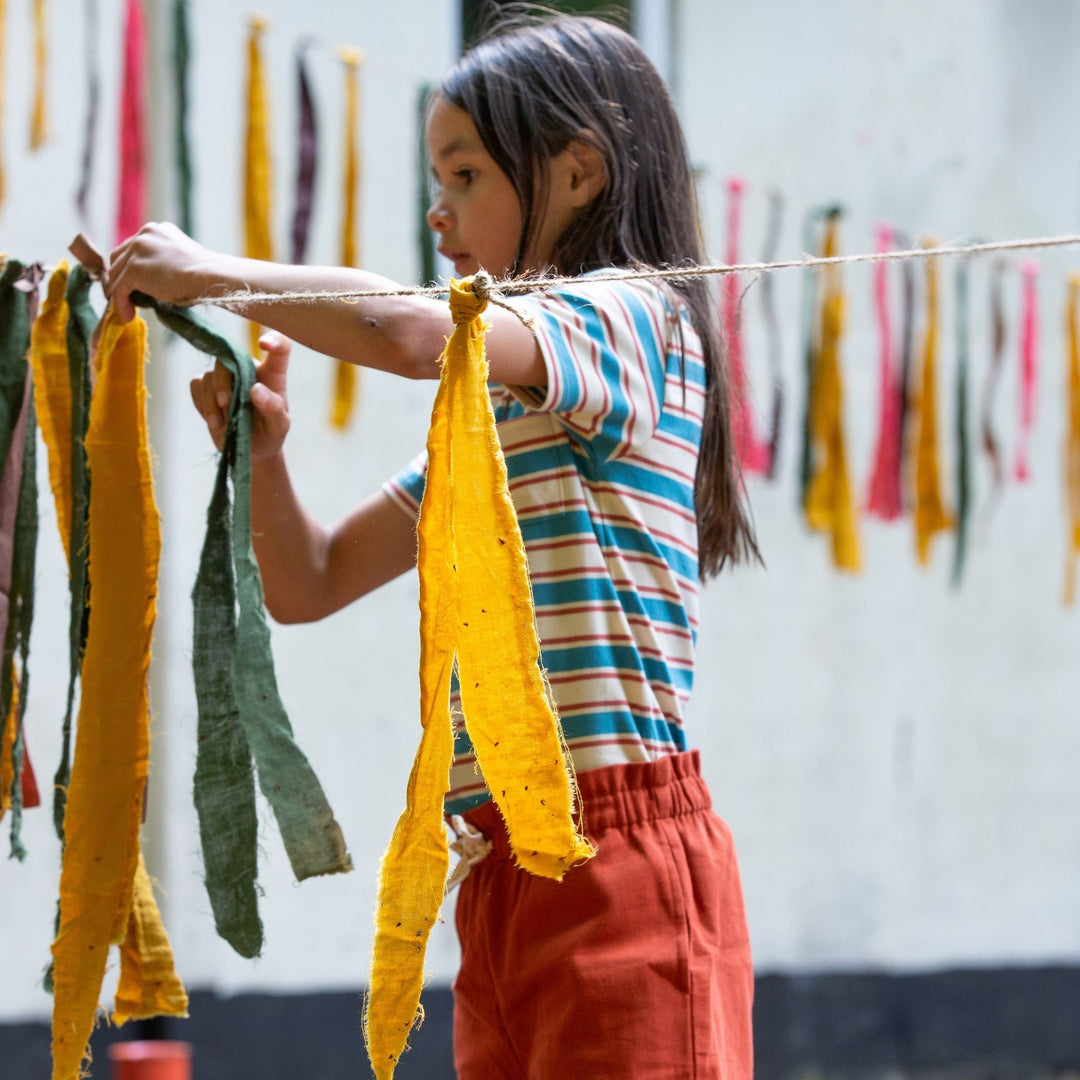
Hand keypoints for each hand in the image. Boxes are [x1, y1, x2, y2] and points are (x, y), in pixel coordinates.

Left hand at [106, 221, 220, 321]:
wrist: (210, 276)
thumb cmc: (205, 275)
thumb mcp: (180, 260)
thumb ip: (162, 263)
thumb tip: (151, 284)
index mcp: (156, 230)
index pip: (133, 248)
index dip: (130, 268)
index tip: (135, 285)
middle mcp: (144, 234)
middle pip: (118, 257)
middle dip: (120, 278)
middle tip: (128, 297)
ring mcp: (137, 250)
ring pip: (115, 273)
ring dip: (120, 292)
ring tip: (129, 309)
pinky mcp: (134, 268)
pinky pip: (119, 288)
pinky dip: (121, 304)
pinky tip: (128, 315)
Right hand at [190, 332, 291, 457]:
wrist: (251, 449)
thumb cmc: (271, 432)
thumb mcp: (279, 425)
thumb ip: (272, 407)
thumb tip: (256, 390)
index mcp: (273, 374)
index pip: (280, 348)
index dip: (274, 340)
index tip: (264, 344)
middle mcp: (248, 369)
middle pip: (229, 358)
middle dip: (223, 381)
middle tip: (226, 404)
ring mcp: (226, 377)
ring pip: (210, 374)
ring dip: (211, 399)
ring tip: (221, 423)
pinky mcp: (207, 388)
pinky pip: (197, 385)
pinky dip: (202, 403)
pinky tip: (214, 420)